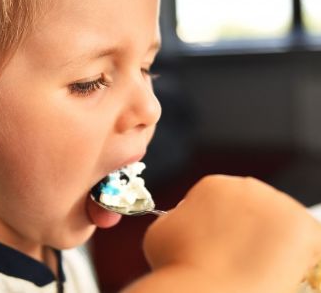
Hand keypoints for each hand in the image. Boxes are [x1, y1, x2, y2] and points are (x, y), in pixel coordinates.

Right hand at [126, 175, 320, 292]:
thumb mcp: (161, 231)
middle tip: (241, 257)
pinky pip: (309, 239)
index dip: (222, 223)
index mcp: (214, 184)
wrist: (208, 292)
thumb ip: (177, 217)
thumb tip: (185, 218)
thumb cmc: (181, 267)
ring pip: (281, 220)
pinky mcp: (305, 228)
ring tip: (261, 268)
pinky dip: (301, 255)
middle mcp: (249, 187)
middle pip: (255, 206)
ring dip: (275, 240)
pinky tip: (284, 271)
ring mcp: (279, 205)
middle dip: (249, 228)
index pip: (225, 198)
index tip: (221, 243)